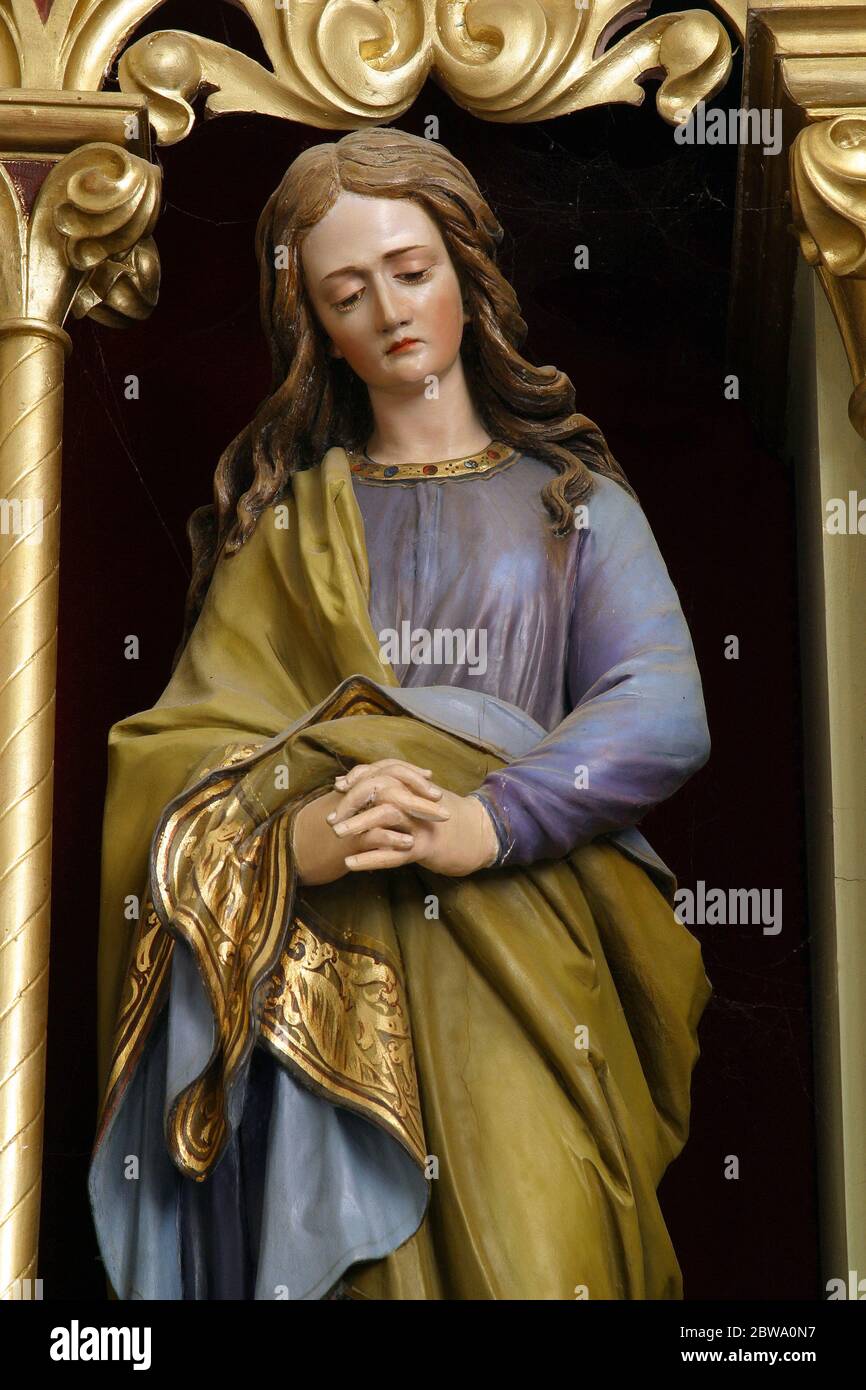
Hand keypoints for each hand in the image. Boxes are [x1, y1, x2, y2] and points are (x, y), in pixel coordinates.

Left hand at [291, 759, 499, 884]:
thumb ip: (393, 788)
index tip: (337, 788)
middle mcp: (417, 798)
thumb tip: (351, 781)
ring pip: (386, 815)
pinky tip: (350, 862)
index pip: (380, 771)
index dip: (357, 777)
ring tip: (337, 834)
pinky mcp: (427, 846)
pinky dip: (370, 858)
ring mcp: (422, 822)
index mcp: (414, 785)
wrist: (481, 834)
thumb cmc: (444, 818)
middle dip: (351, 802)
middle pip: (379, 789)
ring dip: (359, 823)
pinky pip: (394, 852)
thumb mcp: (419, 797)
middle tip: (330, 818)